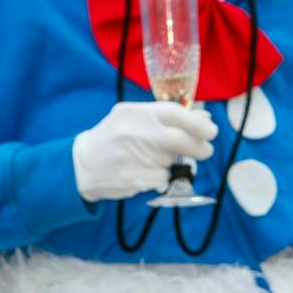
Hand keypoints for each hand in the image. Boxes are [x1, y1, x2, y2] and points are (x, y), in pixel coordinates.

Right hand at [71, 101, 216, 202]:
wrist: (82, 164)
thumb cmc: (114, 138)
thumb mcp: (135, 120)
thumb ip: (167, 118)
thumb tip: (204, 119)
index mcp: (133, 113)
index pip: (173, 113)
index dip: (197, 123)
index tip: (211, 131)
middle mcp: (131, 132)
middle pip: (178, 139)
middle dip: (199, 146)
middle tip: (205, 150)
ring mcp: (130, 157)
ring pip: (170, 161)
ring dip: (173, 163)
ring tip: (155, 160)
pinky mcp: (131, 179)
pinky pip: (161, 179)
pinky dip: (161, 177)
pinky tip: (145, 172)